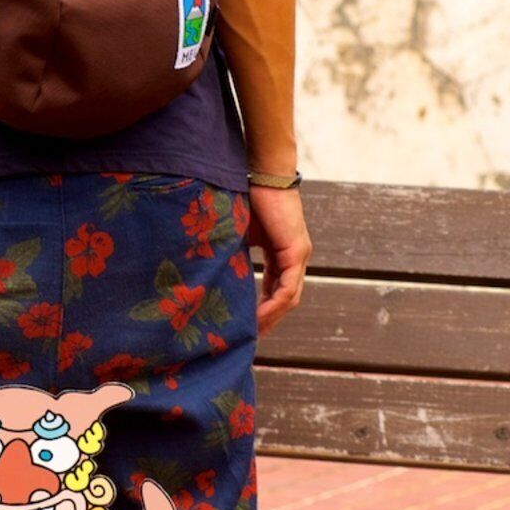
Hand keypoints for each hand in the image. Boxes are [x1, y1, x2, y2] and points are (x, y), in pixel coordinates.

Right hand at [242, 183, 310, 326]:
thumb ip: (234, 252)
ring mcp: (299, 254)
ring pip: (288, 298)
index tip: (245, 324)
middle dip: (267, 320)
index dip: (263, 308)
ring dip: (270, 317)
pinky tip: (257, 317)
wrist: (260, 171)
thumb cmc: (247, 194)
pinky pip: (287, 289)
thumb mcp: (238, 232)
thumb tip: (211, 270)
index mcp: (283, 251)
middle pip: (285, 299)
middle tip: (248, 338)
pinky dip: (273, 305)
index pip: (276, 288)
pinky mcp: (296, 251)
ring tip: (251, 334)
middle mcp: (295, 255)